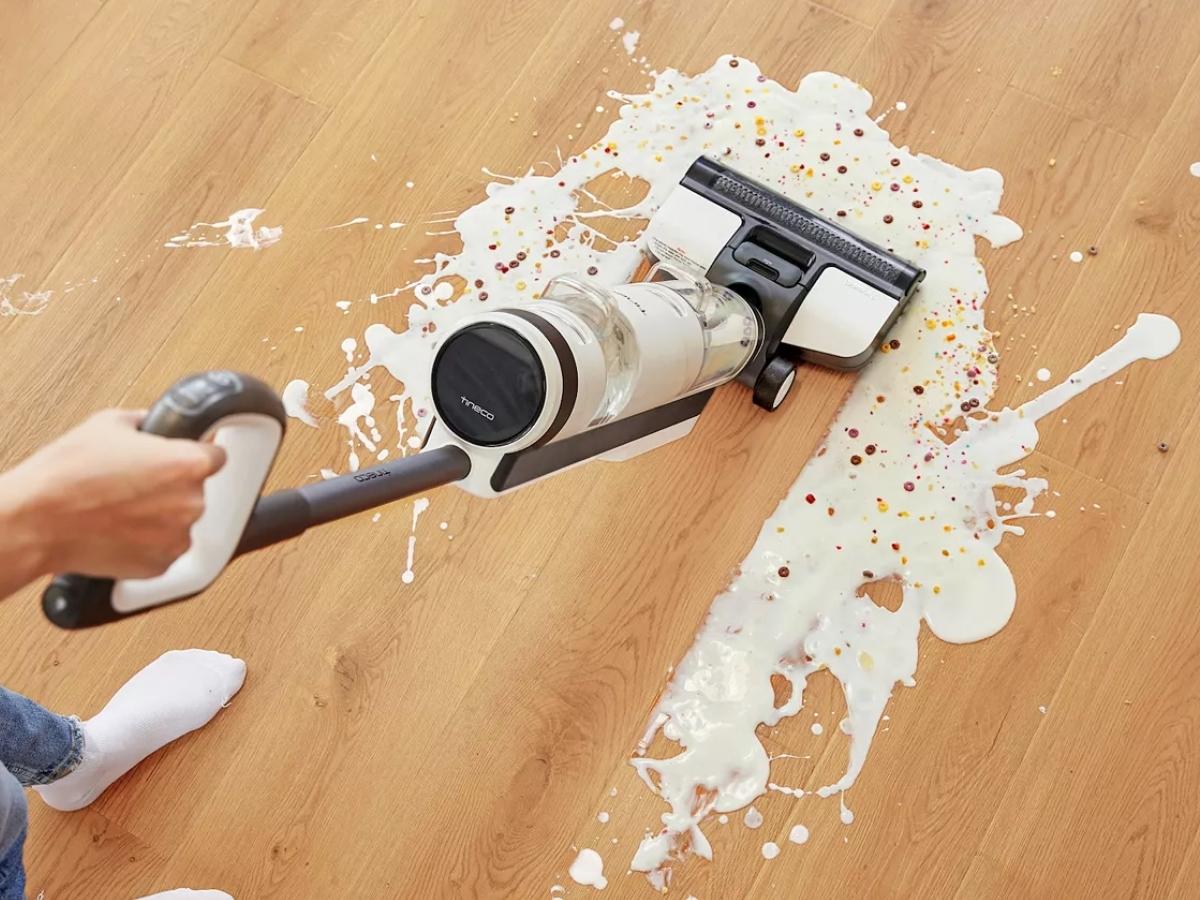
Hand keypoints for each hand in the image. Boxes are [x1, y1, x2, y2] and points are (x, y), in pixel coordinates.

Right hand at [0, 409, 225, 582]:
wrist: (37, 521)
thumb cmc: (67, 475)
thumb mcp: (110, 424)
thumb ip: (148, 421)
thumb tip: (157, 423)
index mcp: (188, 465)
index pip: (218, 455)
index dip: (199, 453)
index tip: (186, 455)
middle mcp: (192, 503)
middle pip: (198, 489)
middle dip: (174, 484)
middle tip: (138, 481)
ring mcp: (178, 538)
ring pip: (182, 520)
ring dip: (163, 514)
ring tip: (123, 506)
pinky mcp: (161, 565)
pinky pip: (165, 548)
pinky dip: (149, 540)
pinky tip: (121, 528)